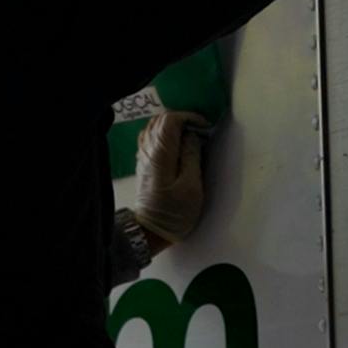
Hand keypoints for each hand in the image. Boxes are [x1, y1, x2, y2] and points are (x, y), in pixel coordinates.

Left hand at [131, 110, 210, 244]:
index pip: (170, 120)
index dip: (189, 117)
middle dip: (182, 119)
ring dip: (172, 126)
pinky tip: (176, 146)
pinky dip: (163, 134)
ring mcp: (142, 156)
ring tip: (190, 137)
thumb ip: (192, 156)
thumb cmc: (174, 211)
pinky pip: (150, 138)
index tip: (205, 127)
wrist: (151, 230)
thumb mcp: (191, 186)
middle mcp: (147, 150)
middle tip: (200, 131)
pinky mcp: (143, 163)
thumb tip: (192, 135)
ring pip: (153, 127)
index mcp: (161, 154)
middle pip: (160, 120)